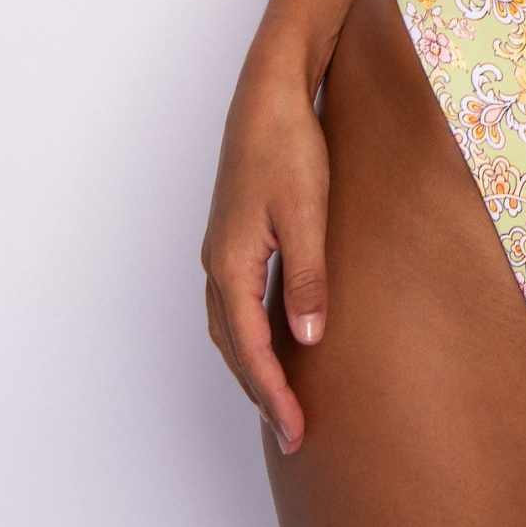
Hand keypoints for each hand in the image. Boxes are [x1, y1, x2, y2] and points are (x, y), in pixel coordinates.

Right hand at [201, 51, 329, 454]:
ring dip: (253, 367)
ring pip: (230, 328)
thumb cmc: (288, 146)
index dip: (274, 394)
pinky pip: (236, 304)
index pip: (251, 349)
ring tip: (282, 400)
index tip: (296, 431)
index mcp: (231, 263)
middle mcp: (217, 263)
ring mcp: (221, 249)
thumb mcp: (307, 213)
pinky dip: (250, 335)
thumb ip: (307, 278)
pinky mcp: (235, 236)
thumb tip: (307, 339)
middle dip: (261, 393)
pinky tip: (275, 340)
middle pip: (233, 347)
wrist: (269, 93)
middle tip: (293, 433)